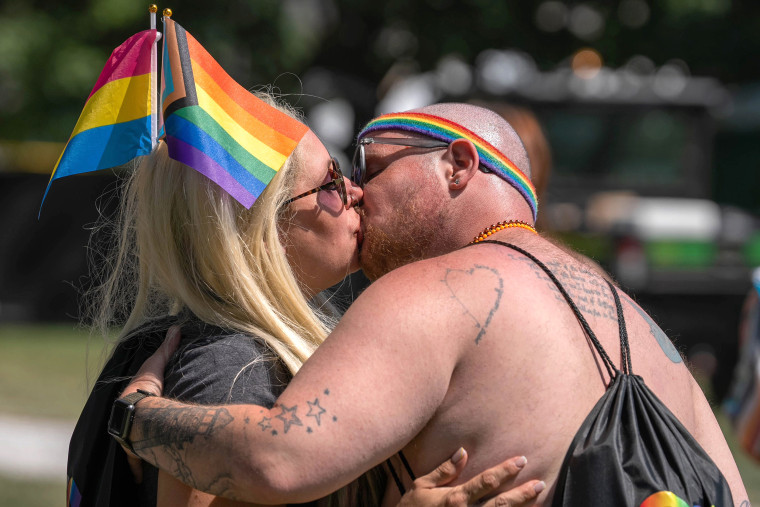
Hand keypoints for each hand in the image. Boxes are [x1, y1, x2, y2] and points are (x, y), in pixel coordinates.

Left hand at [118, 325, 181, 482]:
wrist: (138, 415)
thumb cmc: (146, 390)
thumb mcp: (156, 366)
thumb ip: (167, 348)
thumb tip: (175, 327)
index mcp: (130, 399)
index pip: (132, 400)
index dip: (138, 402)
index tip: (145, 407)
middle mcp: (127, 419)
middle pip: (131, 424)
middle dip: (136, 429)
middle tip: (148, 432)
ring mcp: (129, 438)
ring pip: (132, 444)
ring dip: (136, 450)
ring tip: (149, 452)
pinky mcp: (134, 453)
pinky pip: (135, 462)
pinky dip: (138, 469)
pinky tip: (142, 477)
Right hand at [397, 449, 544, 506]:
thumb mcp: (420, 486)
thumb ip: (443, 471)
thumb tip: (462, 451)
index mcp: (455, 498)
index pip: (486, 481)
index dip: (506, 470)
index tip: (521, 460)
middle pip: (501, 503)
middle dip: (522, 493)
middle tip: (541, 483)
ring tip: (539, 500)